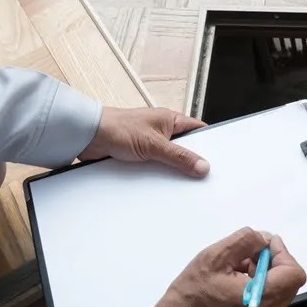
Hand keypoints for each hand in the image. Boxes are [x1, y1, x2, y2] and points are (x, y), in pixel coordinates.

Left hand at [79, 107, 208, 176]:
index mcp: (170, 120)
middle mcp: (162, 131)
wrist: (87, 136)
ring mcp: (150, 144)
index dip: (209, 143)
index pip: (197, 130)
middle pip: (185, 148)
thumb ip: (179, 156)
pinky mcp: (138, 156)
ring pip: (169, 160)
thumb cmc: (117, 128)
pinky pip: (155, 168)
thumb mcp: (154, 144)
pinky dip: (158, 176)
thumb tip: (202, 166)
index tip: (218, 159)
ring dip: (172, 171)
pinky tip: (161, 186)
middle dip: (191, 162)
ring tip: (182, 184)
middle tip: (202, 177)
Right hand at [138, 228, 306, 306]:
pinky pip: (264, 306)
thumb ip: (244, 242)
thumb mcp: (213, 258)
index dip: (282, 253)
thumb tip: (264, 240)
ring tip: (231, 270)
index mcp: (261, 302)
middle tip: (243, 255)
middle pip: (286, 284)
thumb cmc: (187, 298)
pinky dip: (255, 290)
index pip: (293, 273)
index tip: (262, 244)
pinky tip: (229, 285)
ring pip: (275, 294)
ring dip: (261, 276)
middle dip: (269, 263)